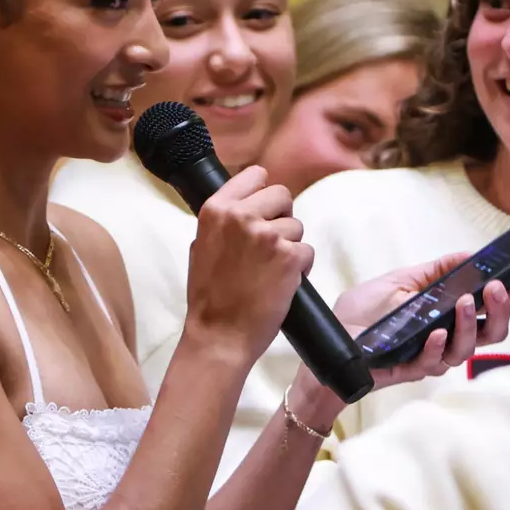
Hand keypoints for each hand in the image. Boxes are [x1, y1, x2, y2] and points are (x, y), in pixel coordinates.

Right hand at [184, 166, 313, 365]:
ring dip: (290, 246)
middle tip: (270, 244)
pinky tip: (282, 282)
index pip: (255, 175)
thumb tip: (245, 205)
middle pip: (282, 195)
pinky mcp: (290, 257)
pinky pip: (307, 250)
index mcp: (217, 209)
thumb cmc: (209, 295)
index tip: (262, 210)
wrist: (220, 335)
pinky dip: (300, 267)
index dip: (263, 193)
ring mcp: (267, 235)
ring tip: (271, 270)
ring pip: (297, 226)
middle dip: (281, 217)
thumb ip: (223, 221)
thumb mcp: (201, 245)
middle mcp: (242, 216)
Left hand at [335, 252, 509, 387]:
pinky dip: (437, 346)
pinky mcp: (408, 370)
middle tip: (496, 289)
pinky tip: (437, 332)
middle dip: (499, 310)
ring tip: (463, 302)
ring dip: (469, 324)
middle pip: (490, 333)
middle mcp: (444, 337)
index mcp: (445, 315)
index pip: (486, 307)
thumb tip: (469, 255)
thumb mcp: (398, 281)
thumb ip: (435, 271)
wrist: (326, 341)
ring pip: (467, 350)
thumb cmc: (360, 313)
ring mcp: (428, 355)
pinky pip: (432, 363)